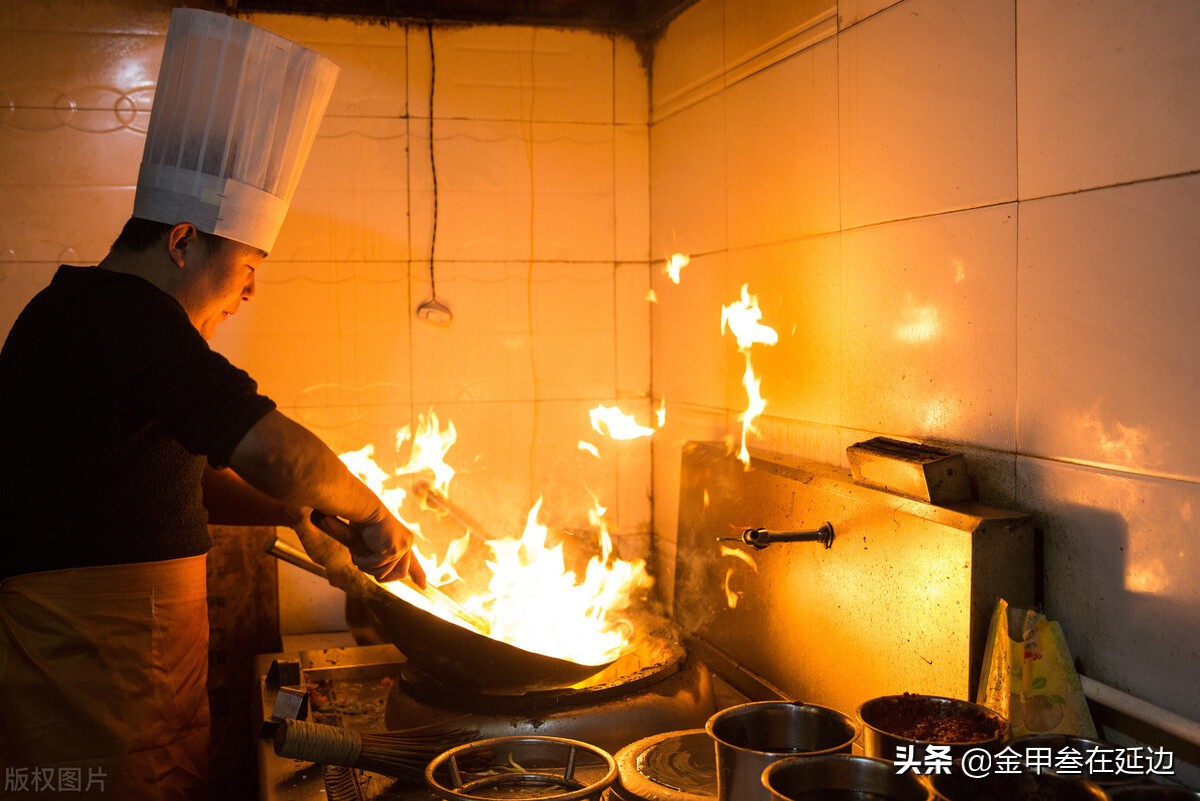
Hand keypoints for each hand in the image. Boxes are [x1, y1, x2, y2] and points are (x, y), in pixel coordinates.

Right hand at [309, 510, 426, 587]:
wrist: (364, 508)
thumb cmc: (364, 521)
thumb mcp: (373, 541)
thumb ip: (379, 555)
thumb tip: (379, 575)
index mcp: (405, 541)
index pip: (413, 562)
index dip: (418, 575)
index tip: (422, 586)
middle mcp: (407, 544)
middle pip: (399, 574)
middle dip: (381, 575)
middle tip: (365, 566)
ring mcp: (401, 548)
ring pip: (383, 573)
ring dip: (367, 567)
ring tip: (358, 555)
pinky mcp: (392, 551)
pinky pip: (375, 566)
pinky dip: (362, 561)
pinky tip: (356, 552)